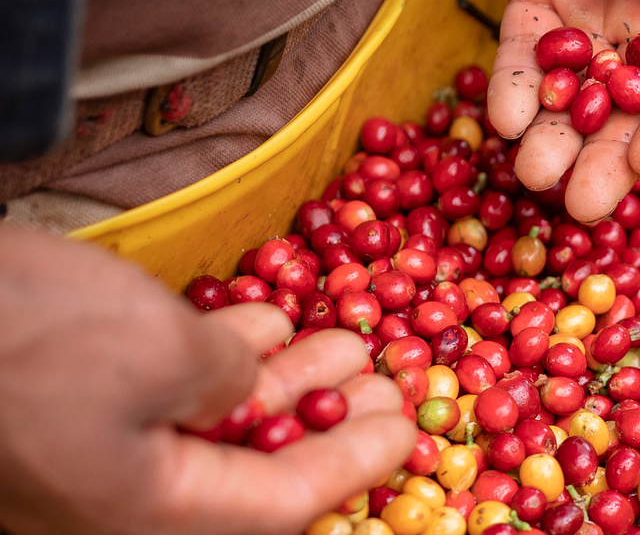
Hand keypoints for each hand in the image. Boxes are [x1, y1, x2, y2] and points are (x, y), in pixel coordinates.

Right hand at [0, 225, 414, 534]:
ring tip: (342, 338)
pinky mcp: (64, 409)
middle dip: (327, 418)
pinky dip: (218, 359)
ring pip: (214, 425)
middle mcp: (121, 500)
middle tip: (384, 377)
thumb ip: (226, 381)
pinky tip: (259, 320)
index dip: (353, 462)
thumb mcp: (158, 352)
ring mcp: (89, 456)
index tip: (406, 427)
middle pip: (254, 469)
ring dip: (282, 380)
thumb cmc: (22, 336)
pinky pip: (164, 396)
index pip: (283, 504)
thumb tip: (243, 384)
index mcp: (148, 516)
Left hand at [487, 0, 639, 223]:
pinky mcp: (533, 12)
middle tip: (584, 205)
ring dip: (553, 139)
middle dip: (606, 161)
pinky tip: (506, 119)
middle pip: (631, 110)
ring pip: (572, 95)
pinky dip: (512, 90)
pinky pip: (521, 55)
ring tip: (535, 171)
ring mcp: (588, 27)